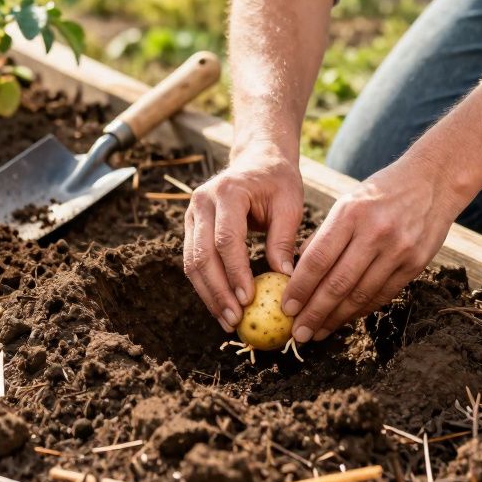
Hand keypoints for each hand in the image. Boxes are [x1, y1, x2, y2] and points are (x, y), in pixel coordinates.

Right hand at [183, 142, 304, 330]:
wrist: (257, 160)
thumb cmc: (278, 182)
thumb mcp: (290, 204)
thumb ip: (284, 239)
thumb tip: (284, 279)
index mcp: (228, 192)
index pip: (227, 239)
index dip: (235, 272)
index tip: (249, 300)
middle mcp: (202, 201)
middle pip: (202, 255)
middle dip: (218, 291)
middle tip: (234, 320)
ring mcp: (192, 214)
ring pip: (192, 262)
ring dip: (208, 295)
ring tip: (227, 321)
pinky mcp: (191, 227)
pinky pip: (193, 261)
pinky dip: (206, 286)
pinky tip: (221, 307)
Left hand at [281, 153, 461, 342]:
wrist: (432, 181)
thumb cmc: (380, 193)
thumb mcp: (347, 202)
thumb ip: (324, 237)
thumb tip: (297, 274)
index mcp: (350, 213)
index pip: (318, 259)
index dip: (300, 289)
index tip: (286, 309)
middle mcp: (374, 232)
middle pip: (338, 283)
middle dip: (314, 313)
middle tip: (299, 334)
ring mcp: (398, 250)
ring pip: (360, 295)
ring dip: (336, 319)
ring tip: (318, 332)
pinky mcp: (416, 263)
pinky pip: (383, 295)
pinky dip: (361, 310)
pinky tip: (345, 319)